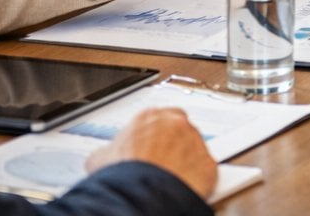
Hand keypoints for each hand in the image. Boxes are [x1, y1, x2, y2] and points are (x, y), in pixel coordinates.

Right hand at [87, 107, 215, 199]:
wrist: (141, 193)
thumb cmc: (123, 174)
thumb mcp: (101, 158)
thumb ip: (108, 151)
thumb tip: (103, 157)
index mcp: (150, 117)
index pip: (157, 120)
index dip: (153, 137)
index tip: (150, 148)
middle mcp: (176, 123)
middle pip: (179, 130)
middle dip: (172, 144)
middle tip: (161, 162)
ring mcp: (195, 141)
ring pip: (194, 148)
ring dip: (186, 160)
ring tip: (170, 178)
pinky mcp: (208, 163)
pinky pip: (205, 169)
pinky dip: (198, 178)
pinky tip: (184, 186)